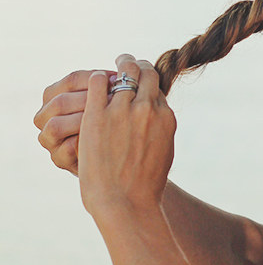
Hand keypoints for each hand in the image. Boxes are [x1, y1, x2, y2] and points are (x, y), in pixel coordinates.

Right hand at [33, 70, 110, 174]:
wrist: (107, 155)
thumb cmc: (106, 120)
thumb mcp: (101, 99)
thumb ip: (103, 87)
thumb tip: (117, 77)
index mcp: (52, 95)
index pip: (71, 80)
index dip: (95, 78)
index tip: (116, 80)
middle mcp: (43, 116)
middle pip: (61, 102)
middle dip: (90, 99)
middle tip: (114, 100)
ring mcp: (48, 139)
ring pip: (56, 126)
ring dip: (84, 120)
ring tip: (109, 118)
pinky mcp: (58, 159)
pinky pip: (67, 149)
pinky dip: (85, 142)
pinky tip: (103, 138)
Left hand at [78, 55, 176, 218]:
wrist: (126, 203)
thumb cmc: (145, 185)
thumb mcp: (164, 151)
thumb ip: (161, 129)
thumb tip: (157, 116)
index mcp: (166, 117)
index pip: (158, 87)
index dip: (149, 80)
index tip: (142, 77)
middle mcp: (147, 109)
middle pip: (145, 72)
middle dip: (137, 64)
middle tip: (128, 61)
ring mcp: (122, 110)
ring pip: (124, 72)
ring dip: (120, 66)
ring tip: (114, 64)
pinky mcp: (98, 115)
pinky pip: (97, 83)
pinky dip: (97, 78)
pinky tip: (94, 80)